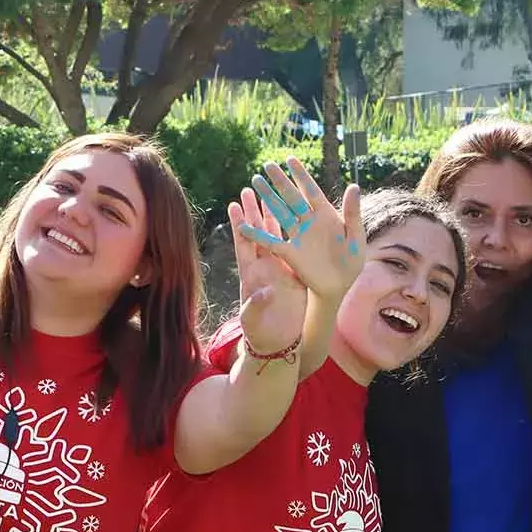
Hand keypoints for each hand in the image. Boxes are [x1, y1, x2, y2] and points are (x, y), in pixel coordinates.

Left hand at [229, 188, 305, 363]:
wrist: (277, 344)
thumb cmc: (260, 334)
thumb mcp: (254, 320)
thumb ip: (257, 305)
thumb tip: (265, 293)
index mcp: (250, 275)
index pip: (243, 244)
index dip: (239, 225)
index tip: (234, 204)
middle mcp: (263, 268)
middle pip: (257, 232)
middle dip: (254, 210)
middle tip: (251, 186)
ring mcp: (278, 270)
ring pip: (275, 237)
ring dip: (272, 216)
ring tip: (270, 194)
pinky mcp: (293, 275)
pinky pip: (293, 250)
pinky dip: (293, 235)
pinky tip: (296, 219)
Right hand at [240, 158, 364, 303]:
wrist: (340, 287)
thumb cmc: (351, 262)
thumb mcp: (356, 237)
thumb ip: (353, 212)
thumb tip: (354, 185)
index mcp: (326, 215)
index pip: (311, 190)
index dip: (300, 175)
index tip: (290, 159)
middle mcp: (309, 222)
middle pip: (291, 197)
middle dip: (279, 181)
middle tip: (267, 164)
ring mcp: (297, 236)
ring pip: (279, 212)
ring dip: (268, 197)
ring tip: (255, 181)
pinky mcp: (290, 252)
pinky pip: (270, 241)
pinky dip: (257, 234)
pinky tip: (243, 225)